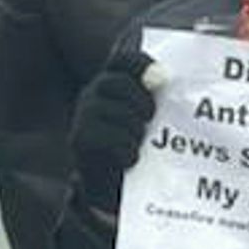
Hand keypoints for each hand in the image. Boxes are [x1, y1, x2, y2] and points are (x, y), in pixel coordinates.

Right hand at [69, 50, 167, 209]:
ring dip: (134, 128)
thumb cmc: (140, 149)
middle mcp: (93, 94)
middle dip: (140, 100)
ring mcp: (83, 115)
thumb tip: (169, 80)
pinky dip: (126, 148)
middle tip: (151, 117)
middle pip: (116, 82)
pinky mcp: (79, 139)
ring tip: (140, 143)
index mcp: (112, 84)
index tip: (161, 77)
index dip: (139, 63)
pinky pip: (108, 136)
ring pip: (114, 110)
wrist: (115, 188)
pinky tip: (131, 159)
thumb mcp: (151, 121)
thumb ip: (160, 99)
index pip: (121, 60)